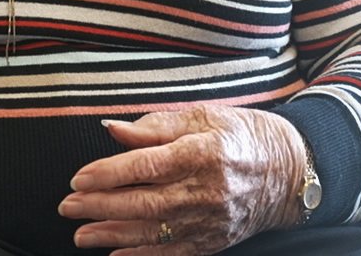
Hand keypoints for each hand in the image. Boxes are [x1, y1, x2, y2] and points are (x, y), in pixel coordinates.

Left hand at [59, 106, 306, 253]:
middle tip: (67, 207)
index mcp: (202, 153)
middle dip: (101, 206)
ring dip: (113, 234)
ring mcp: (213, 219)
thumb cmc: (241, 137)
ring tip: (80, 234)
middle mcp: (208, 190)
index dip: (109, 173)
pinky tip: (117, 255)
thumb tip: (111, 129)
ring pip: (156, 231)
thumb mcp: (202, 117)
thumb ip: (154, 125)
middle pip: (146, 202)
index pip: (147, 165)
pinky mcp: (217, 239)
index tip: (78, 178)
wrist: (292, 172)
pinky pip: (176, 252)